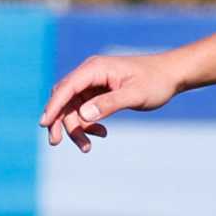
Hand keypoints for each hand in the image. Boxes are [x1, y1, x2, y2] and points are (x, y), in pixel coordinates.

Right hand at [39, 50, 187, 152]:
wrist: (171, 75)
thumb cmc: (155, 82)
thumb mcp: (135, 95)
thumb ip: (109, 104)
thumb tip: (83, 115)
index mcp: (95, 69)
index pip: (67, 87)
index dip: (53, 106)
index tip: (44, 124)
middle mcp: (90, 73)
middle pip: (64, 99)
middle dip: (60, 121)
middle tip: (56, 143)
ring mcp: (93, 83)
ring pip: (73, 108)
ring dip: (77, 128)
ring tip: (88, 147)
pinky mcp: (98, 92)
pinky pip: (84, 110)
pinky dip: (88, 124)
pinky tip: (102, 134)